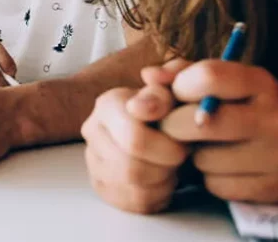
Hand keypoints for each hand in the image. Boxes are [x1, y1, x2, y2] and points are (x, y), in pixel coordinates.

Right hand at [81, 60, 189, 213]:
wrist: (157, 125)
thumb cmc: (170, 108)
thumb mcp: (177, 85)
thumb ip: (172, 75)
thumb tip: (152, 77)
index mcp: (108, 103)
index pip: (135, 137)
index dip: (169, 146)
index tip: (184, 141)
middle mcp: (93, 131)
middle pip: (133, 168)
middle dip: (166, 166)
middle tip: (181, 155)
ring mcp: (94, 160)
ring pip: (134, 187)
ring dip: (163, 180)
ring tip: (171, 165)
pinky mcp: (102, 185)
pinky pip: (134, 202)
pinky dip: (157, 195)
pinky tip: (162, 179)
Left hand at [161, 60, 277, 203]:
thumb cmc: (249, 104)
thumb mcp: (226, 79)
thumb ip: (182, 72)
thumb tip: (148, 76)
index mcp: (261, 84)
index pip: (207, 76)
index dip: (180, 86)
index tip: (177, 94)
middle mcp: (275, 120)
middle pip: (197, 123)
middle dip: (175, 124)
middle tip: (178, 125)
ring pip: (202, 158)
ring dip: (194, 154)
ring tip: (208, 145)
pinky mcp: (273, 189)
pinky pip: (216, 184)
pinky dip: (210, 176)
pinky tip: (224, 165)